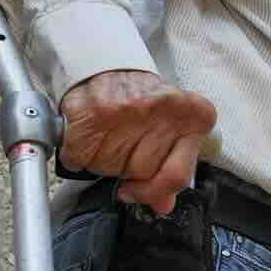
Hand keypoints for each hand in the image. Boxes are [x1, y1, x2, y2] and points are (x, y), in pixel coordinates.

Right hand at [58, 69, 216, 212]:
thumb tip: (163, 206)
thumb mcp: (169, 132)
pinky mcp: (97, 110)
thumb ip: (170, 169)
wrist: (107, 65)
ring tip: (104, 135)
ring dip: (100, 160)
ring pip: (109, 167)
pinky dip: (76, 155)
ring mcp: (131, 109)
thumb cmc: (142, 103)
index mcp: (193, 117)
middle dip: (125, 166)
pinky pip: (80, 157)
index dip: (154, 190)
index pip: (177, 176)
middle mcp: (165, 110)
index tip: (135, 189)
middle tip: (121, 142)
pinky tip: (84, 137)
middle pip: (141, 172)